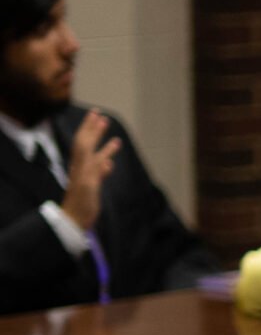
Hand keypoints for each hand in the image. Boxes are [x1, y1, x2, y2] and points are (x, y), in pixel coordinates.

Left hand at [59, 108, 120, 232]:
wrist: (73, 220)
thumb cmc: (81, 205)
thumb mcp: (89, 189)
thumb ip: (96, 174)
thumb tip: (107, 161)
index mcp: (82, 166)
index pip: (85, 142)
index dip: (91, 128)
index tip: (98, 115)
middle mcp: (82, 167)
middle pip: (86, 144)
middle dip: (93, 130)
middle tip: (101, 116)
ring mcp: (86, 175)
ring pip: (94, 155)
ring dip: (101, 144)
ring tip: (114, 138)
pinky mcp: (90, 184)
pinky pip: (98, 168)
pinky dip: (104, 162)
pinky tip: (110, 161)